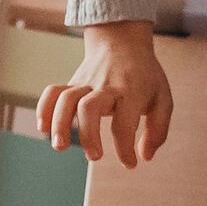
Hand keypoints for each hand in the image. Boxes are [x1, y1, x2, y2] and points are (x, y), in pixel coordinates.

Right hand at [36, 20, 172, 167]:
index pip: (125, 122)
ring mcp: (86, 82)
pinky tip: (43, 127)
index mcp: (131, 91)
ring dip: (59, 124)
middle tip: (94, 156)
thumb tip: (145, 157)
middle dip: (88, 135)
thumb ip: (158, 130)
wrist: (123, 41)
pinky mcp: (73, 82)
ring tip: (59, 146)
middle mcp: (106, 86)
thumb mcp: (163, 98)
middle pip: (89, 107)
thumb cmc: (145, 76)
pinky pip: (53, 92)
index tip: (130, 164)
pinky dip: (44, 108)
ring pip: (66, 99)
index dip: (125, 148)